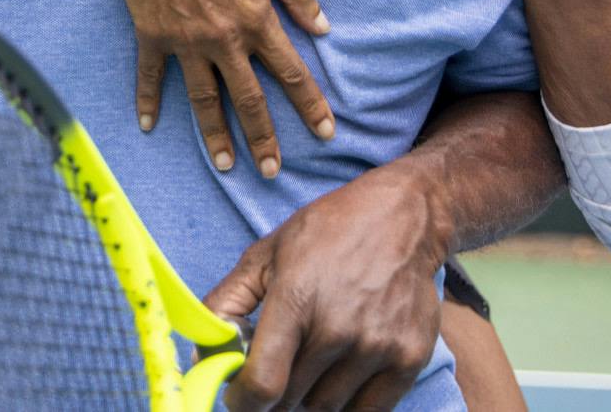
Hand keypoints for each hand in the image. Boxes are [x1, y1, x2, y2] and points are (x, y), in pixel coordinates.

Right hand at [109, 0, 334, 177]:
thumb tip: (323, 27)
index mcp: (256, 18)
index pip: (290, 72)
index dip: (310, 104)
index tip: (326, 133)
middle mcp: (223, 38)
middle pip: (248, 99)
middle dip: (263, 138)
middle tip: (272, 171)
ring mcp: (185, 40)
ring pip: (204, 98)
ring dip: (215, 135)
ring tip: (224, 166)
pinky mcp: (152, 34)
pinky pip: (151, 75)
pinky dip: (148, 100)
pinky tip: (148, 124)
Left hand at [204, 160, 451, 411]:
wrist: (404, 217)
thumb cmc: (329, 232)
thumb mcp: (266, 254)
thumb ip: (227, 302)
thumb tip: (201, 352)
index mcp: (297, 298)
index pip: (264, 383)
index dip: (242, 400)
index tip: (237, 395)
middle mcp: (339, 327)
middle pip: (291, 400)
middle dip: (274, 391)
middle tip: (276, 367)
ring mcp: (378, 346)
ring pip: (326, 407)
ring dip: (310, 395)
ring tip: (311, 360)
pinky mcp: (410, 359)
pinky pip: (369, 411)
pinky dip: (348, 402)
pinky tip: (340, 372)